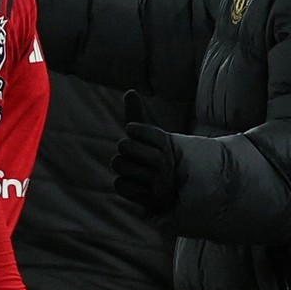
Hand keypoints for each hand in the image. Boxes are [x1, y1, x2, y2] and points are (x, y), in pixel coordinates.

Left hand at [111, 90, 184, 215]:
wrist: (170, 188)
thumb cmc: (153, 155)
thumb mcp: (148, 134)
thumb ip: (137, 113)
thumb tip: (130, 91)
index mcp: (164, 141)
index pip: (133, 127)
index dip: (131, 130)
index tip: (135, 133)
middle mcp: (163, 160)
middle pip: (123, 145)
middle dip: (122, 149)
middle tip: (132, 154)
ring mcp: (156, 180)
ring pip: (120, 165)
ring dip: (121, 167)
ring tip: (133, 169)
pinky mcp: (149, 198)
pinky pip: (120, 185)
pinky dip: (123, 184)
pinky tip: (134, 184)